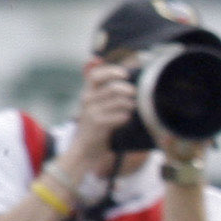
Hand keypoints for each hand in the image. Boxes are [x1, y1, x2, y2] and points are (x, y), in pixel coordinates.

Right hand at [63, 57, 137, 177]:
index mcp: (88, 93)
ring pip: (119, 102)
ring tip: (132, 108)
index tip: (125, 74)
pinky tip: (127, 119)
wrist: (85, 149)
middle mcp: (88, 100)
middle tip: (135, 94)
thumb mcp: (97, 106)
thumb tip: (119, 78)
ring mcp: (92, 112)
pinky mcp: (98, 124)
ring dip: (130, 104)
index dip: (111, 72)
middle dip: (128, 89)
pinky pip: (119, 116)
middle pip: (112, 88)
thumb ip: (105, 91)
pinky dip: (126, 117)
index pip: (96, 75)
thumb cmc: (97, 125)